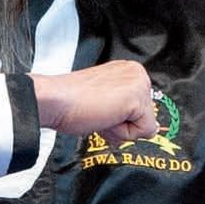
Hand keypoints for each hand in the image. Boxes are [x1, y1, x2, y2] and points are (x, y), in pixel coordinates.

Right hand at [30, 61, 157, 144]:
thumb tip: (149, 128)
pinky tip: (105, 118)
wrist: (55, 101)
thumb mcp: (105, 103)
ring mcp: (138, 83)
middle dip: (122, 124)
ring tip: (100, 114)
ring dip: (120, 129)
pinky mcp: (137, 97)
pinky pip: (142, 131)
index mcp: (127, 71)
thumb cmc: (70, 102)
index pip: (141, 108)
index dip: (120, 118)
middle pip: (146, 116)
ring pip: (145, 125)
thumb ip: (125, 110)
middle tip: (99, 113)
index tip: (100, 108)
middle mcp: (136, 72)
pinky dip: (122, 133)